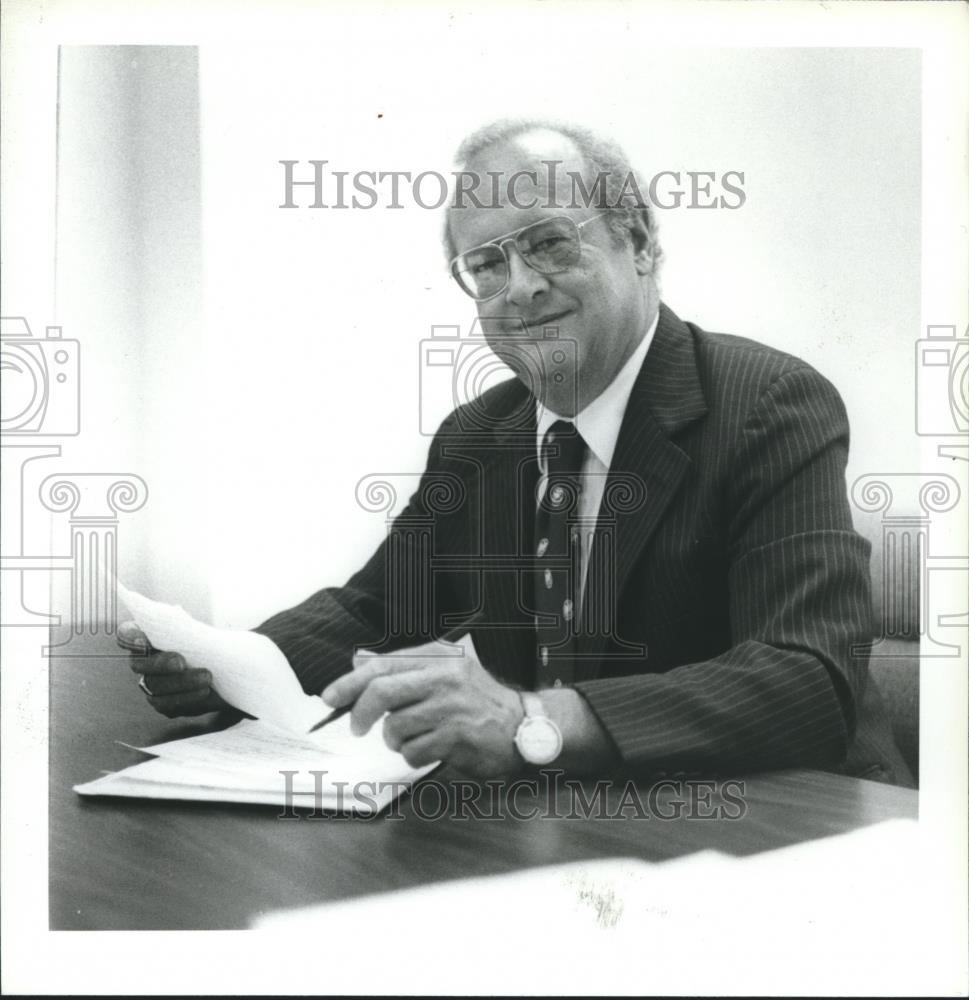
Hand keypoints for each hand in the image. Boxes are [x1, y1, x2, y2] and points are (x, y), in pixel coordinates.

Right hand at [117, 620, 228, 717]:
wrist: (224, 668)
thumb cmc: (208, 642)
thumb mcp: (200, 630)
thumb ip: (187, 627)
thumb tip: (182, 620)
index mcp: (146, 636)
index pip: (127, 634)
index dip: (130, 637)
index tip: (143, 640)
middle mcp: (143, 661)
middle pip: (140, 664)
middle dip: (160, 664)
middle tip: (180, 662)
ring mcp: (151, 684)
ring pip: (156, 687)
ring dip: (181, 683)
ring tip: (206, 678)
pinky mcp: (164, 703)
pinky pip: (170, 705)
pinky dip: (188, 698)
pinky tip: (205, 692)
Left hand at [322, 641, 524, 778]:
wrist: (521, 726)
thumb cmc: (477, 699)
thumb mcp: (445, 670)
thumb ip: (404, 666)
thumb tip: (358, 662)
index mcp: (439, 656)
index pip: (383, 664)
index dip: (350, 682)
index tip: (331, 697)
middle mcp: (445, 677)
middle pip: (382, 692)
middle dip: (360, 713)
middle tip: (357, 728)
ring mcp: (451, 708)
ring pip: (395, 727)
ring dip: (396, 739)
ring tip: (416, 736)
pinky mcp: (456, 737)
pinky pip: (413, 752)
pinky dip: (414, 755)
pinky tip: (432, 749)